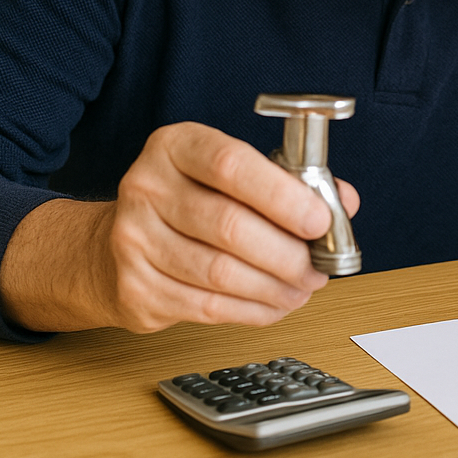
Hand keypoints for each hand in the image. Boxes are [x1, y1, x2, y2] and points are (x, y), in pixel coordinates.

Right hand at [0, 122, 359, 333]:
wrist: (112, 245)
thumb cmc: (189, 202)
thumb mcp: (233, 175)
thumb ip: (290, 182)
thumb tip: (344, 202)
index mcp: (175, 146)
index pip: (230, 164)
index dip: (282, 195)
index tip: (320, 220)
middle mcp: (146, 187)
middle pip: (229, 226)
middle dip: (287, 254)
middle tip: (318, 267)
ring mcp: (133, 239)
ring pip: (221, 274)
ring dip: (275, 288)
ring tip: (302, 288)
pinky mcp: (135, 288)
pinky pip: (207, 307)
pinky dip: (252, 311)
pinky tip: (273, 304)